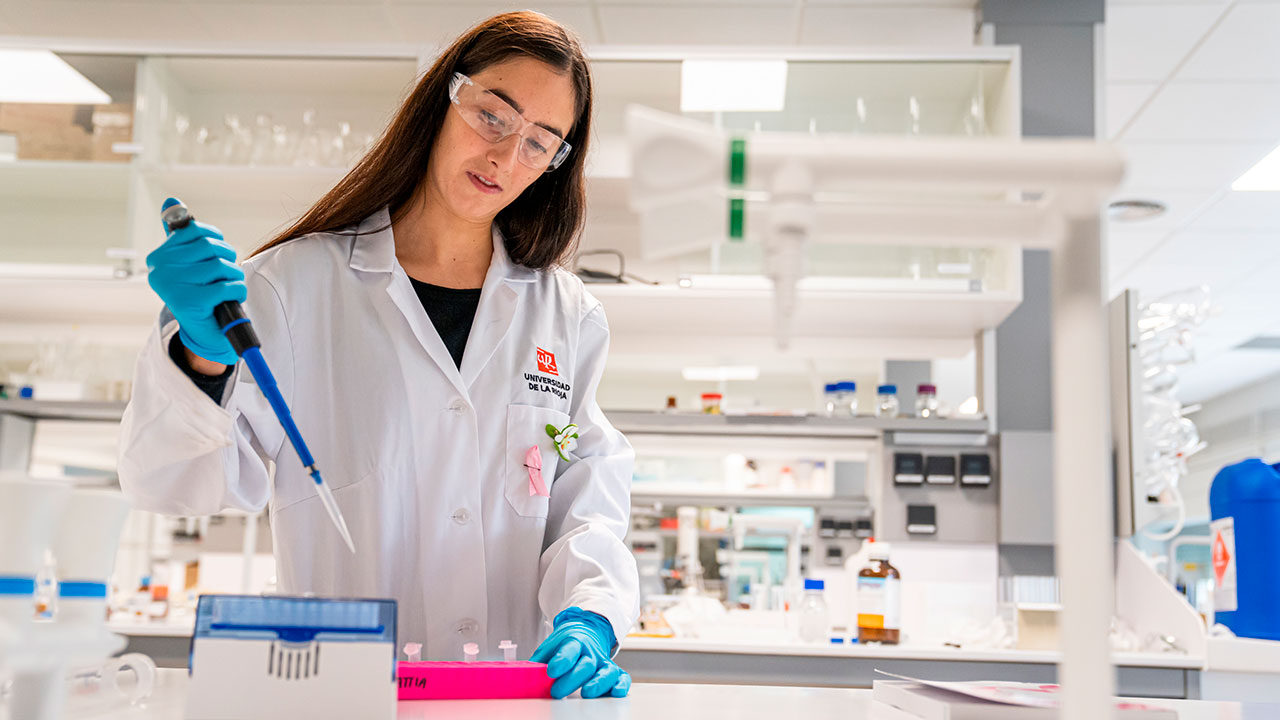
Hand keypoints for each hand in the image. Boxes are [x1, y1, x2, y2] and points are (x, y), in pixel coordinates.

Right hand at [147, 198, 244, 365]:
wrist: (205, 334)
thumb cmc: (199, 293)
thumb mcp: (188, 262)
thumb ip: (180, 233)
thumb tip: (171, 200)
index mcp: (158, 258)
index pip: (194, 231)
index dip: (215, 239)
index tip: (217, 252)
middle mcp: (160, 271)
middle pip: (210, 246)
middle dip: (227, 257)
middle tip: (227, 273)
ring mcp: (173, 287)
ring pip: (221, 266)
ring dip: (235, 276)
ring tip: (229, 287)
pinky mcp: (191, 302)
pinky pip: (227, 286)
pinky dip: (238, 291)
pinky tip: (231, 299)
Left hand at [530, 607, 629, 698]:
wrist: (587, 630)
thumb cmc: (566, 643)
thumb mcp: (550, 645)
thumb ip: (539, 660)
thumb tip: (523, 674)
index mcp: (574, 642)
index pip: (569, 649)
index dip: (561, 660)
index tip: (551, 670)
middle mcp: (591, 652)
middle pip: (585, 665)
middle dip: (572, 679)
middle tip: (557, 691)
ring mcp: (603, 661)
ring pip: (606, 671)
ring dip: (598, 682)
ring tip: (587, 693)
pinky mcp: (612, 670)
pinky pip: (621, 676)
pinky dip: (621, 685)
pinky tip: (616, 692)